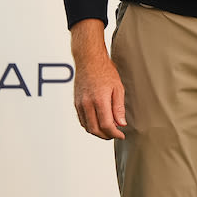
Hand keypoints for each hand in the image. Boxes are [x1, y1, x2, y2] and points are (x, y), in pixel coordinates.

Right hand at [70, 19, 126, 139]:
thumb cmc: (105, 71)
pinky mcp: (76, 103)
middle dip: (106, 136)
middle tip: (115, 135)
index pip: (106, 125)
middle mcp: (87, 104)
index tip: (121, 135)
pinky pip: (82, 120)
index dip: (114, 133)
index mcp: (99, 100)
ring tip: (108, 130)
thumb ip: (118, 108)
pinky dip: (90, 126)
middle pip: (95, 129)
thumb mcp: (118, 88)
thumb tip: (121, 123)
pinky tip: (98, 123)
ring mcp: (80, 104)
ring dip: (97, 132)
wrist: (89, 60)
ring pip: (87, 127)